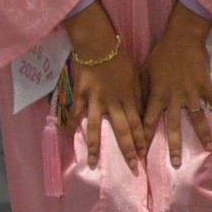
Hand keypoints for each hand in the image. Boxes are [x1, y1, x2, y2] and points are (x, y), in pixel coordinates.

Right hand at [62, 4, 146, 166]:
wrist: (99, 44)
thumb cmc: (121, 58)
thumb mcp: (137, 75)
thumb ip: (139, 94)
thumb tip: (143, 112)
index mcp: (129, 97)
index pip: (138, 123)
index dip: (141, 139)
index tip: (144, 155)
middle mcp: (113, 102)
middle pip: (122, 130)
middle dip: (128, 150)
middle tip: (132, 168)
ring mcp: (95, 100)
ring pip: (95, 128)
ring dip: (95, 147)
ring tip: (93, 164)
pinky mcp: (81, 95)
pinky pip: (75, 113)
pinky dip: (70, 124)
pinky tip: (68, 136)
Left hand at [143, 4, 211, 165]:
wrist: (182, 37)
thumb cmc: (160, 54)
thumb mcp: (143, 71)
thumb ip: (139, 91)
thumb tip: (132, 108)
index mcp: (157, 95)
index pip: (147, 122)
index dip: (144, 138)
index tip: (142, 153)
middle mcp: (174, 98)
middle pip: (173, 127)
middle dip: (174, 146)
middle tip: (177, 164)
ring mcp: (191, 93)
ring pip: (196, 118)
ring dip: (202, 134)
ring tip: (208, 148)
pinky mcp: (204, 86)